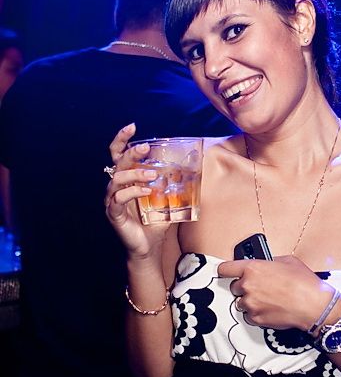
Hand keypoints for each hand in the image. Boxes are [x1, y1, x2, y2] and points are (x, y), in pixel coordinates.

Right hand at [105, 123, 170, 257]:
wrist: (149, 248)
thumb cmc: (155, 223)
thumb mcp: (168, 200)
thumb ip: (175, 185)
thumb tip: (191, 171)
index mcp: (126, 180)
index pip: (118, 154)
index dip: (122, 140)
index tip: (132, 127)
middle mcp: (116, 188)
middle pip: (117, 162)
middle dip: (131, 152)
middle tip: (146, 148)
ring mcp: (112, 200)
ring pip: (116, 179)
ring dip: (135, 173)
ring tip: (153, 175)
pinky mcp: (114, 214)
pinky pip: (118, 198)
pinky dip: (132, 192)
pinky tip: (146, 191)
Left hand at [218, 255, 333, 330]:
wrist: (314, 305)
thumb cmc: (304, 283)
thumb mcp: (287, 261)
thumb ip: (269, 262)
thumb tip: (265, 264)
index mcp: (253, 268)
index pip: (225, 269)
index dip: (226, 270)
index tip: (227, 272)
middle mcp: (248, 286)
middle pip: (234, 287)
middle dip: (245, 287)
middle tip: (261, 287)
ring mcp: (251, 304)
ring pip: (241, 302)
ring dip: (250, 301)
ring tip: (268, 299)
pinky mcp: (256, 319)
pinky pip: (249, 315)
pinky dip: (257, 313)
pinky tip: (270, 309)